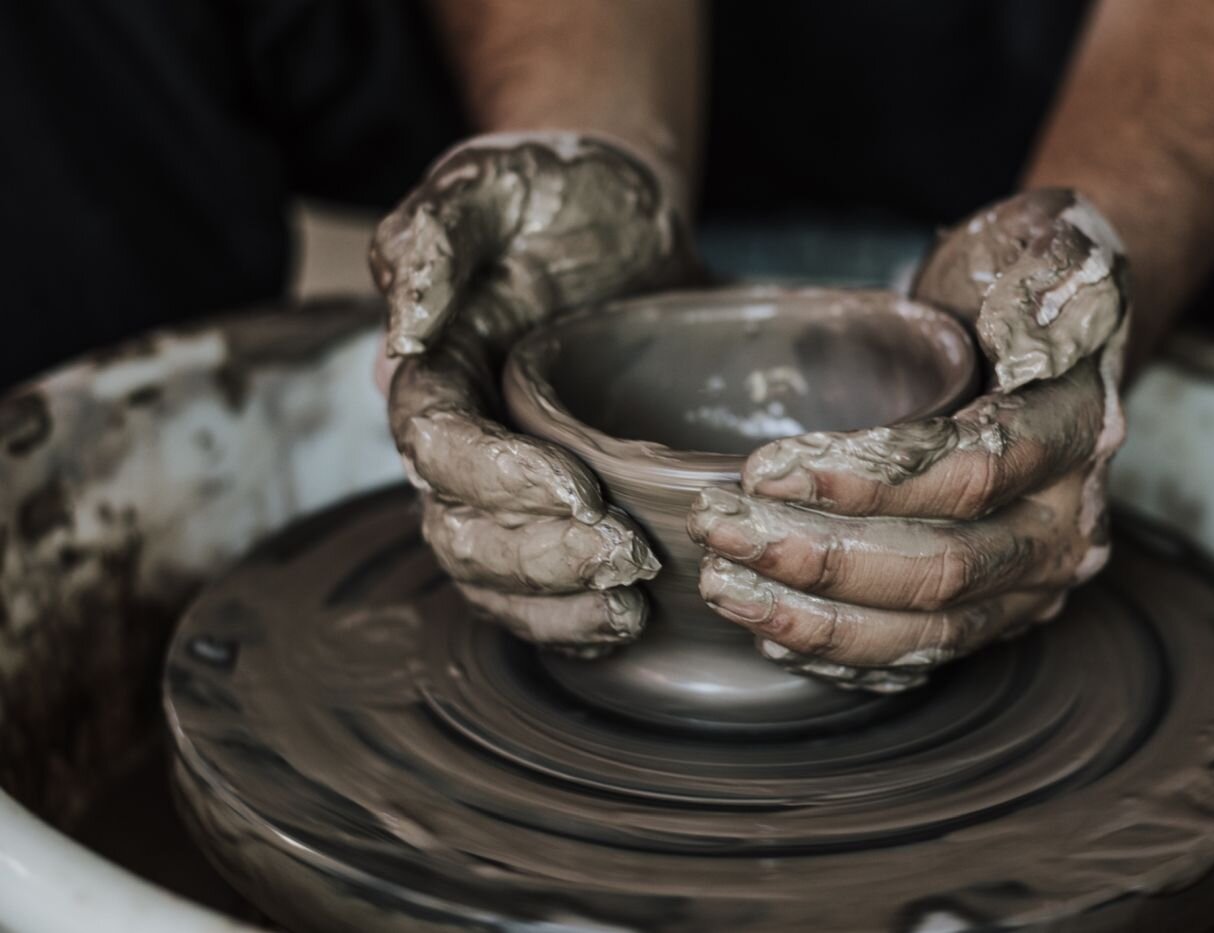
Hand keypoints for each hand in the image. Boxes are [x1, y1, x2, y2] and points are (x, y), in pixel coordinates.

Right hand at [373, 133, 694, 652]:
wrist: (623, 212)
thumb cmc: (553, 191)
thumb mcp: (490, 182)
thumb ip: (430, 240)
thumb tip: (399, 333)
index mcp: (432, 371)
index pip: (436, 449)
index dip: (496, 481)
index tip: (579, 491)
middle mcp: (459, 438)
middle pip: (462, 530)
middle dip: (537, 557)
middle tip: (625, 556)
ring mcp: (507, 481)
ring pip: (494, 575)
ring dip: (554, 603)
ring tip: (628, 607)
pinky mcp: (560, 504)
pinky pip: (541, 588)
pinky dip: (572, 620)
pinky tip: (625, 625)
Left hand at [688, 190, 1128, 689]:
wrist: (1038, 332)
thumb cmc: (1021, 279)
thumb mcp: (1050, 241)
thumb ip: (1055, 272)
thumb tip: (1036, 324)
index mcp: (1079, 430)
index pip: (974, 470)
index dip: (869, 478)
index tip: (767, 467)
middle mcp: (1068, 521)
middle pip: (946, 566)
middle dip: (822, 556)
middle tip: (721, 529)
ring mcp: (1033, 579)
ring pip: (931, 626)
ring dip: (818, 617)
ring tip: (725, 586)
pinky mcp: (996, 611)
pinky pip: (923, 655)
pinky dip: (845, 654)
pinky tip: (771, 633)